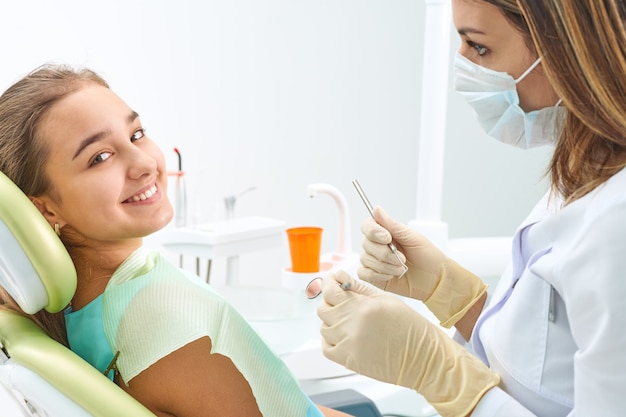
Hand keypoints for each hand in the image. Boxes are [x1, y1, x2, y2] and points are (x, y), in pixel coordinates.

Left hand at [317, 271, 498, 416]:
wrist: (423, 358)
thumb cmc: (410, 327)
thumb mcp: (386, 300)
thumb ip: (359, 288)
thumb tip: (340, 277)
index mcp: (364, 307)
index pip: (331, 291)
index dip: (328, 283)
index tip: (331, 282)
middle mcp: (353, 325)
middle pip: (323, 309)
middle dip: (330, 302)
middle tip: (340, 301)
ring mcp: (349, 345)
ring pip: (324, 327)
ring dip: (331, 321)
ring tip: (347, 320)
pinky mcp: (349, 360)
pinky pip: (327, 347)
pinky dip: (330, 340)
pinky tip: (342, 335)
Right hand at [358, 207, 486, 327]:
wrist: (435, 279)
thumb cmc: (427, 256)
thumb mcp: (412, 237)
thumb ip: (392, 225)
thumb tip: (377, 209)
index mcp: (386, 233)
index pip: (367, 226)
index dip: (373, 231)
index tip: (387, 238)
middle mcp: (378, 245)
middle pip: (366, 244)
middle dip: (385, 253)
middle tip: (402, 258)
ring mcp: (375, 261)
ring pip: (366, 259)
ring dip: (386, 265)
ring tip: (401, 269)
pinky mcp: (374, 276)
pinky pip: (365, 273)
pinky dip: (378, 275)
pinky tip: (391, 275)